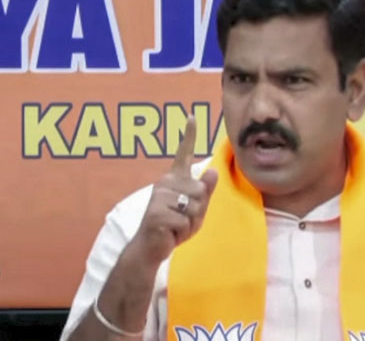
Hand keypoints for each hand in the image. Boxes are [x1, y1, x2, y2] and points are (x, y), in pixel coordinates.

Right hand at [129, 116, 217, 266]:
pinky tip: (171, 233)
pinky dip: (183, 232)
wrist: (151, 248)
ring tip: (176, 226)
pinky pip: (185, 222)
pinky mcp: (157, 214)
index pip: (183, 155)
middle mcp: (165, 184)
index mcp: (174, 179)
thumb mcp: (196, 210)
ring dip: (191, 222)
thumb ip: (205, 192)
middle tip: (183, 219)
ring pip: (194, 207)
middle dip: (198, 210)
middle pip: (200, 190)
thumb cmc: (174, 226)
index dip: (188, 135)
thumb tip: (212, 170)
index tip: (192, 116)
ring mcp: (159, 198)